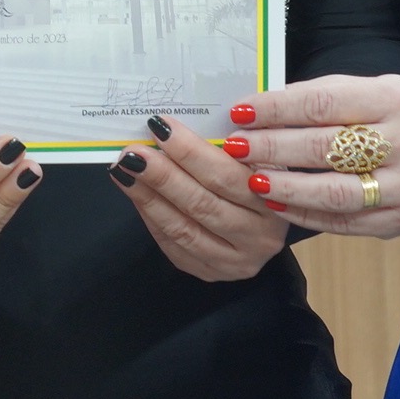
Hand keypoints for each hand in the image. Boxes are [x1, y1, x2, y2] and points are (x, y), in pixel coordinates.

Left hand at [113, 115, 287, 279]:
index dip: (190, 151)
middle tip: (132, 152)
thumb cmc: (253, 176)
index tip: (161, 127)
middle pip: (202, 204)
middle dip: (162, 175)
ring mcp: (236, 261)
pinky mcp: (211, 272)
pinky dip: (151, 218)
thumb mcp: (254, 157)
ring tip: (124, 171)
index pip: (227, 176)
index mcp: (275, 201)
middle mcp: (260, 237)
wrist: (264, 221)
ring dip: (148, 197)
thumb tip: (171, 125)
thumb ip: (225, 144)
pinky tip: (136, 194)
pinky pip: (174, 246)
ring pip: (184, 229)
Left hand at [230, 74, 399, 237]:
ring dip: (285, 188)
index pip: (323, 104)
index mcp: (393, 100)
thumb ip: (326, 97)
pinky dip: (304, 215)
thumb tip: (263, 108)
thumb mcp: (376, 89)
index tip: (239, 111)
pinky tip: (275, 206)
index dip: (276, 109)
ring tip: (250, 180)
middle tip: (233, 146)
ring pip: (334, 193)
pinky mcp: (398, 222)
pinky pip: (343, 222)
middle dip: (272, 148)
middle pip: (325, 149)